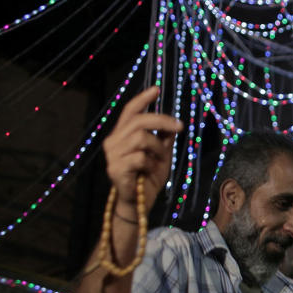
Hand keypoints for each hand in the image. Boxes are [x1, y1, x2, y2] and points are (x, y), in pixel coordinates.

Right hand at [102, 87, 182, 213]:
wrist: (139, 202)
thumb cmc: (149, 175)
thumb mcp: (162, 152)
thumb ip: (164, 137)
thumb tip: (173, 122)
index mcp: (123, 134)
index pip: (130, 111)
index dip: (143, 99)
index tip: (156, 89)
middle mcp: (114, 141)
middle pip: (139, 120)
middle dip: (162, 121)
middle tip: (180, 127)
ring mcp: (112, 155)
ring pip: (141, 138)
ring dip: (158, 148)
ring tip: (160, 159)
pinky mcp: (115, 168)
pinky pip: (140, 157)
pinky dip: (151, 163)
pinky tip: (150, 170)